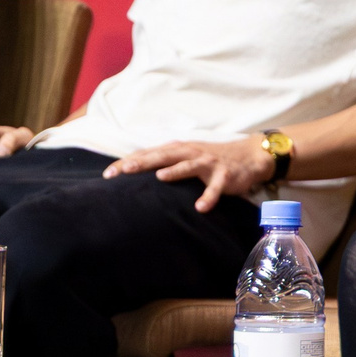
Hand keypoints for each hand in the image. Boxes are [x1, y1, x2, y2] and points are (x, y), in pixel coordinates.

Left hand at [103, 137, 273, 210]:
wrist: (248, 155)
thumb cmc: (210, 158)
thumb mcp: (185, 156)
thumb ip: (164, 161)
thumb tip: (134, 170)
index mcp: (178, 149)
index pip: (148, 154)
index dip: (128, 162)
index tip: (108, 174)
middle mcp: (190, 153)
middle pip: (163, 156)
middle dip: (143, 163)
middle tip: (123, 171)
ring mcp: (208, 163)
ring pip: (189, 166)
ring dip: (175, 171)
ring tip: (160, 178)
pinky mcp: (224, 176)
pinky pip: (216, 188)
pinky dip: (209, 196)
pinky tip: (201, 207)